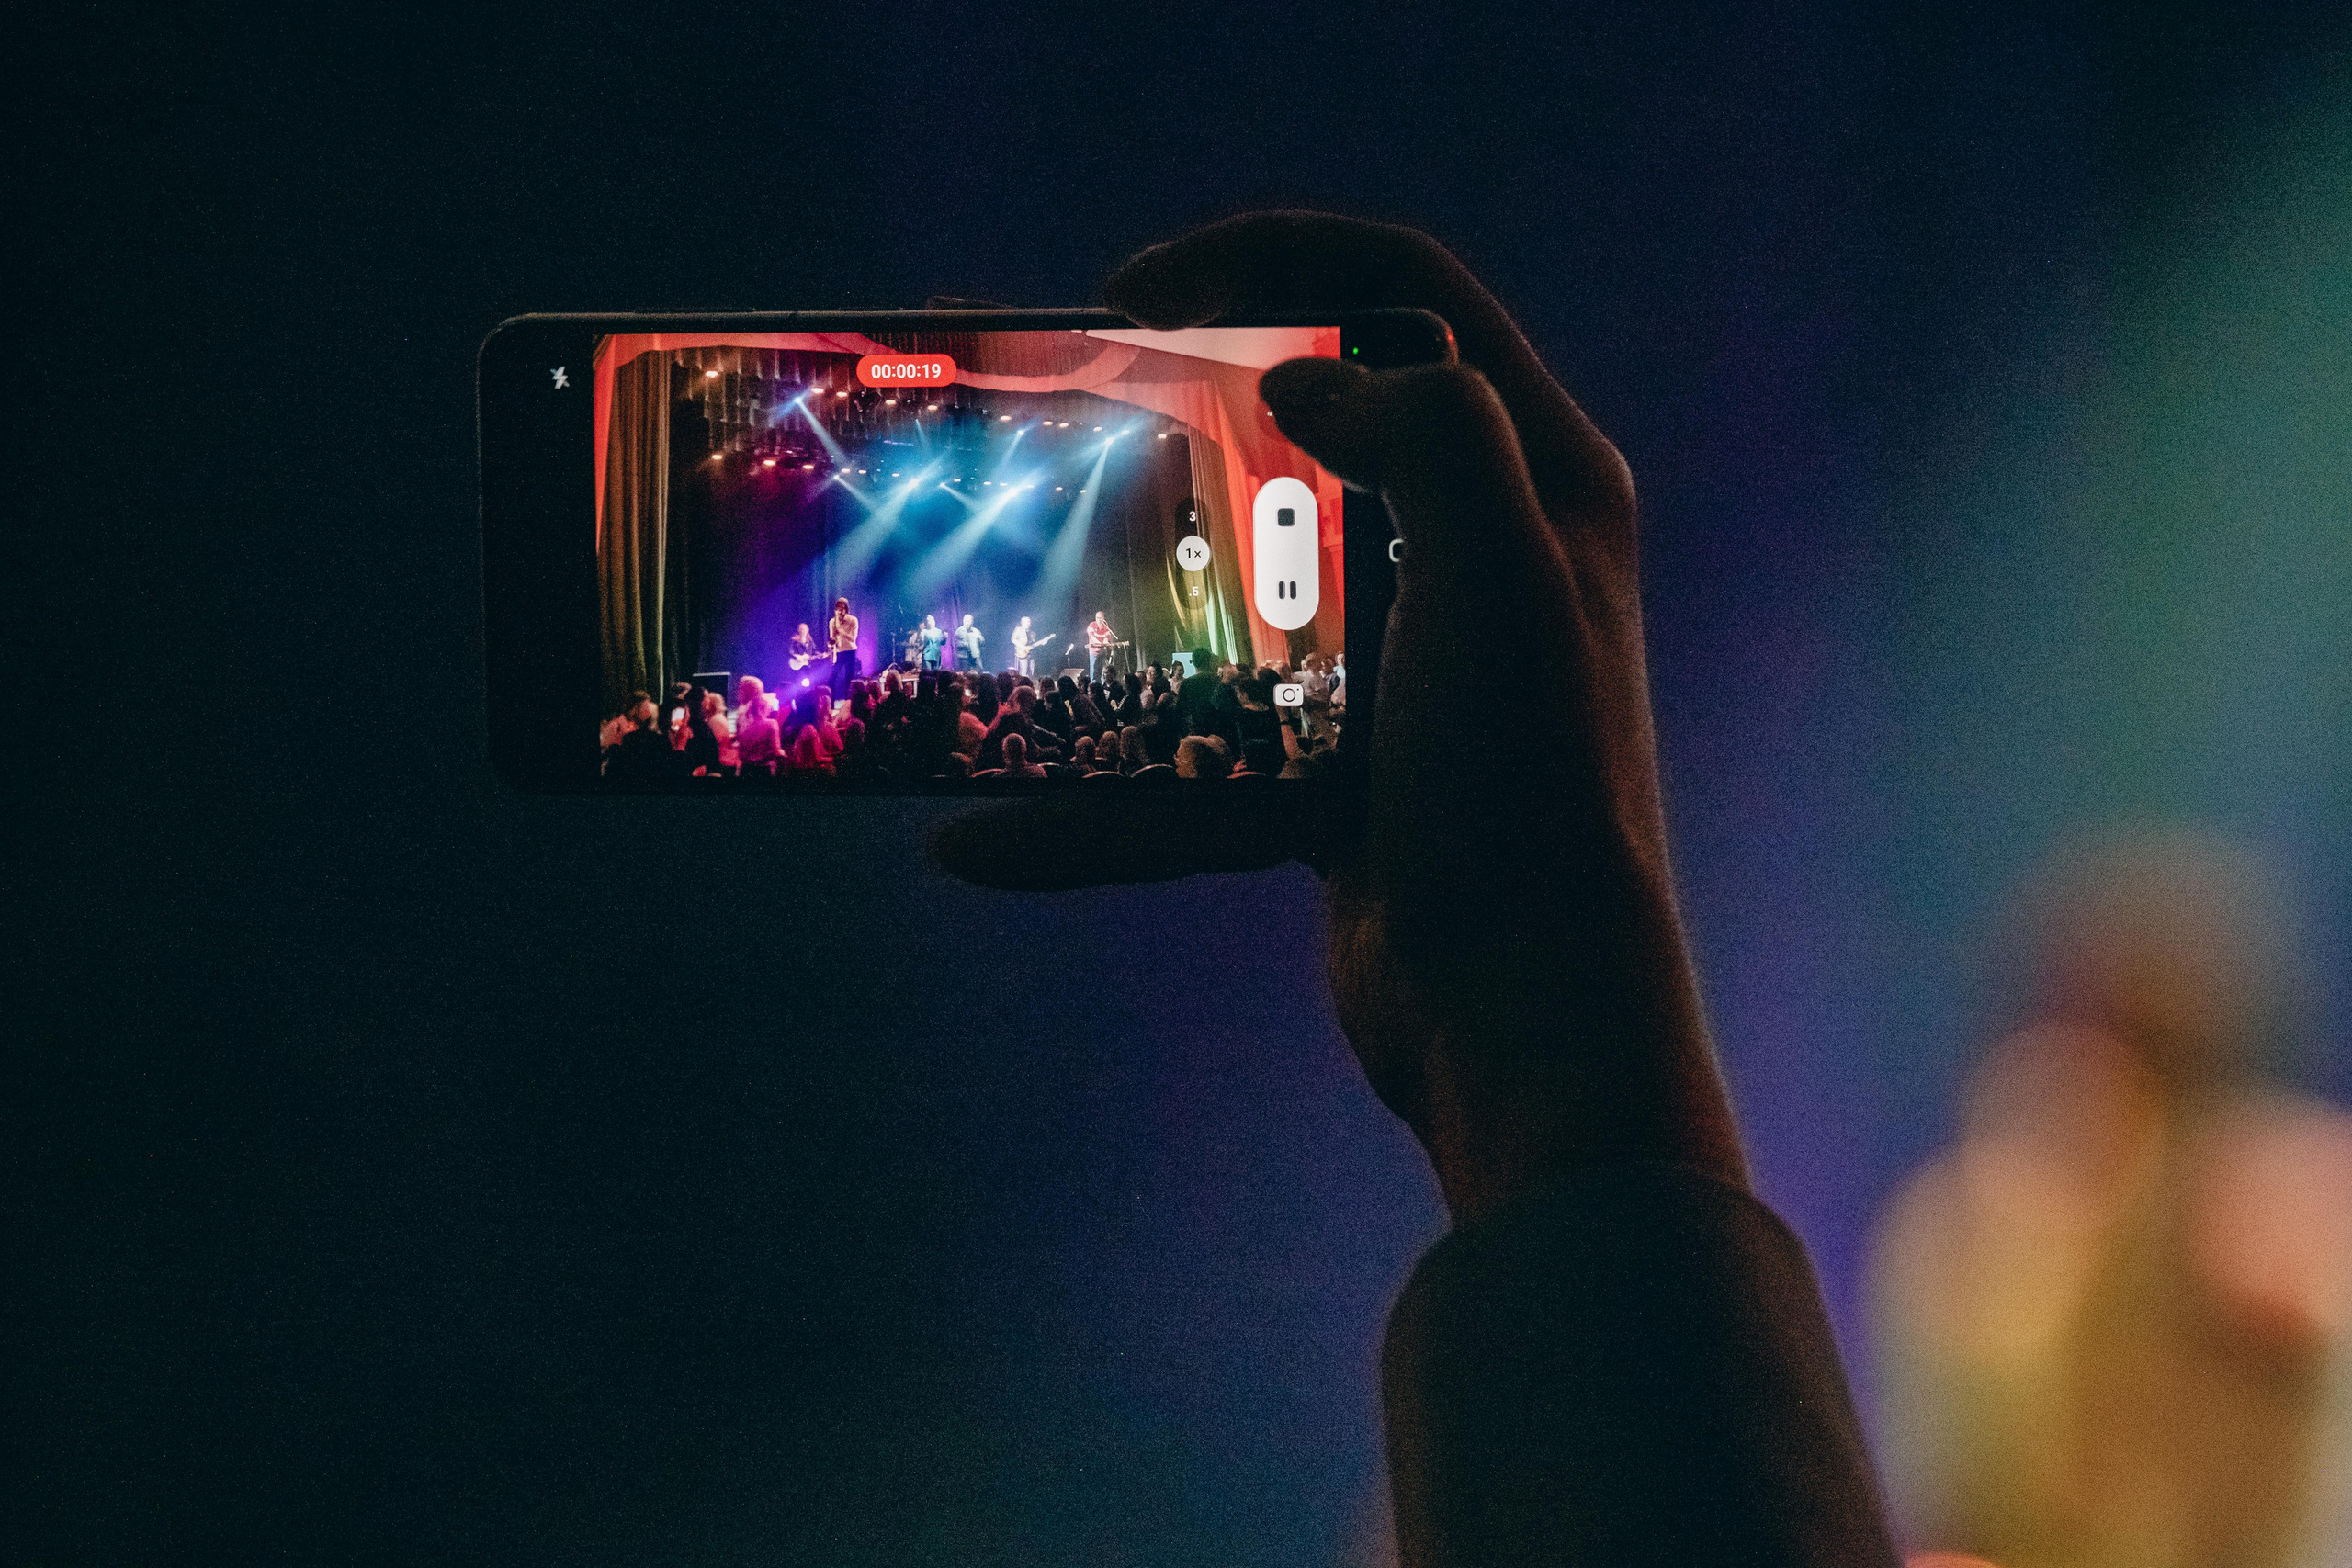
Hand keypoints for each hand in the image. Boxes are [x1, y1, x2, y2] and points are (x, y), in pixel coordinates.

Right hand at [932, 213, 1746, 1220]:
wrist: (1525, 1022)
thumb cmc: (1528, 795)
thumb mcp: (1501, 580)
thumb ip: (1429, 435)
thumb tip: (1302, 379)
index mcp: (1536, 481)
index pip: (1404, 293)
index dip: (1270, 253)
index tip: (1132, 290)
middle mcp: (1477, 555)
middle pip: (1306, 426)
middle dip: (1174, 412)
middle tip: (1059, 411)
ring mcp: (1400, 669)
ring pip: (1236, 587)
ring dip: (1123, 590)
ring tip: (1010, 586)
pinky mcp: (1337, 773)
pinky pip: (1197, 755)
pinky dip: (1099, 801)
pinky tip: (984, 837)